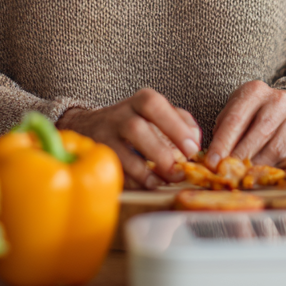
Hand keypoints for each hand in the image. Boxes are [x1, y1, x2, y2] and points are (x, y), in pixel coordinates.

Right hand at [58, 89, 200, 189]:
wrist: (90, 125)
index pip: (155, 105)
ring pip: (120, 151)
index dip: (175, 127)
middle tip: (178, 172)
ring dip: (145, 171)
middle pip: (136, 129)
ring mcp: (104, 135)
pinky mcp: (97, 156)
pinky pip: (112, 170)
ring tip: (162, 181)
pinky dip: (131, 180)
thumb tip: (195, 141)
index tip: (192, 150)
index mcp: (141, 101)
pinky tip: (146, 185)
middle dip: (160, 153)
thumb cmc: (135, 121)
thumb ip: (181, 122)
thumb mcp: (158, 114)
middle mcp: (119, 115)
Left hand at [206, 82, 285, 169]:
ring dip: (254, 167)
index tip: (211, 162)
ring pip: (273, 150)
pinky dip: (269, 169)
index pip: (236, 119)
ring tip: (240, 176)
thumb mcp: (238, 108)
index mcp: (256, 91)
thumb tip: (214, 156)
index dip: (222, 143)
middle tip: (225, 173)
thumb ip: (224, 127)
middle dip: (238, 157)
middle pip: (257, 135)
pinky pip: (285, 159)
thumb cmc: (257, 111)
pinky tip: (258, 174)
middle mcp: (278, 101)